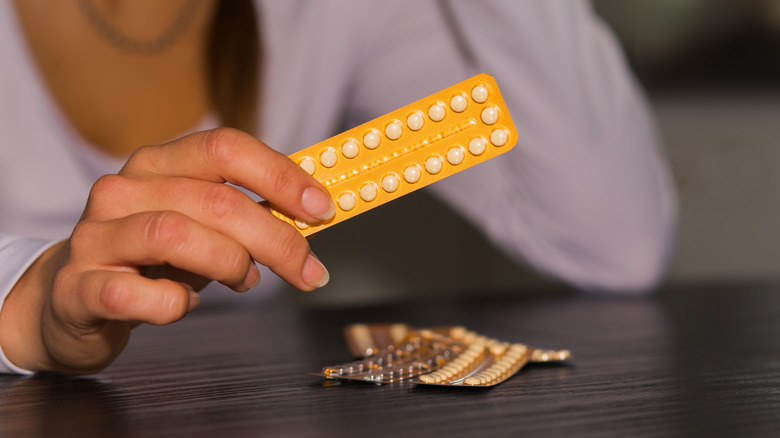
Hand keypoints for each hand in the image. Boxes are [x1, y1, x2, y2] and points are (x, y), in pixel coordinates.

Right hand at [0, 128, 333, 373]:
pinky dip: (173, 305)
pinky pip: (135, 294)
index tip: (321, 209)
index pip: (225, 148)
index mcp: (158, 165)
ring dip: (231, 264)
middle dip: (276, 239)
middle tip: (307, 270)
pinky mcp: (77, 287)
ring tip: (245, 281)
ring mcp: (96, 237)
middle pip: (214, 199)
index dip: (280, 176)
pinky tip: (180, 306)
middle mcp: (122, 190)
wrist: (71, 300)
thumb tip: (313, 211)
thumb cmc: (151, 260)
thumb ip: (248, 213)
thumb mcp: (203, 226)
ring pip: (176, 235)